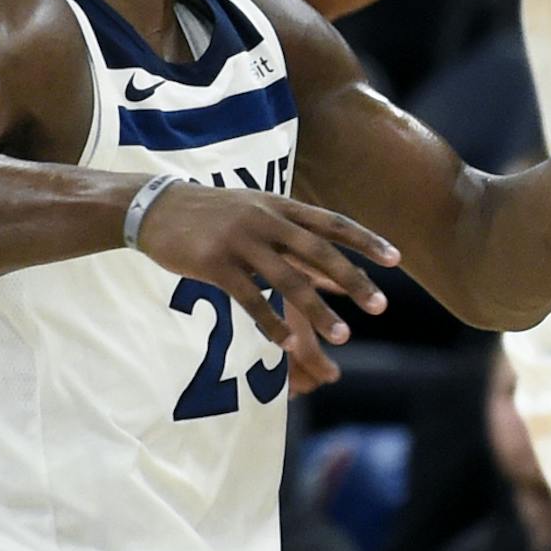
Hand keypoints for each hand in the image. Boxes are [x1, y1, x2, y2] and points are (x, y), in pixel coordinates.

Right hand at [135, 185, 399, 390]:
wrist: (154, 206)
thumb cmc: (216, 217)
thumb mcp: (261, 219)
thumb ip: (300, 248)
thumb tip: (342, 281)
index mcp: (280, 206)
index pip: (332, 222)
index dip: (365, 240)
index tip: (396, 259)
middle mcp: (265, 219)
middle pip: (318, 252)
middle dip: (353, 280)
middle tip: (381, 306)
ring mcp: (240, 240)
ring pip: (288, 279)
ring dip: (319, 311)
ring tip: (344, 336)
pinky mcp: (214, 263)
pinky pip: (249, 298)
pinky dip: (270, 321)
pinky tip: (288, 344)